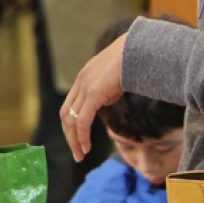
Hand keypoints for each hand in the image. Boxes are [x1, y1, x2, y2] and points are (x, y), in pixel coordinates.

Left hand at [62, 34, 127, 160]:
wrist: (138, 48)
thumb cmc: (132, 60)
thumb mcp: (114, 77)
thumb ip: (105, 89)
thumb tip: (105, 100)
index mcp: (84, 78)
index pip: (70, 106)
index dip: (71, 125)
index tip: (77, 139)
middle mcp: (80, 82)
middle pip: (66, 115)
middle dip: (69, 136)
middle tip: (77, 153)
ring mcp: (85, 87)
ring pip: (71, 120)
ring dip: (74, 140)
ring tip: (80, 154)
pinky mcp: (93, 93)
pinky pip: (82, 120)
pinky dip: (81, 136)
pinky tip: (86, 147)